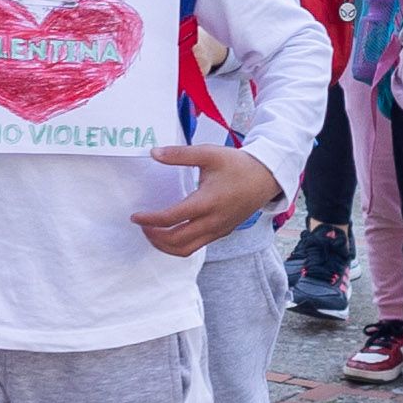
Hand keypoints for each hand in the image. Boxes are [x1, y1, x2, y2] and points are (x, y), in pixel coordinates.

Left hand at [131, 147, 282, 257]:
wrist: (267, 177)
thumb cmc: (238, 164)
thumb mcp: (209, 153)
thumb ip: (180, 154)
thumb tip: (153, 152)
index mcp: (207, 202)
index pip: (172, 218)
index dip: (150, 220)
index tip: (135, 216)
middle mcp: (213, 221)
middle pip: (176, 241)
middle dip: (154, 236)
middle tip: (141, 224)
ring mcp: (218, 230)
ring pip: (186, 250)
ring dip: (165, 245)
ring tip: (152, 232)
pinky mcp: (222, 232)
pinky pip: (196, 246)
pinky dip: (178, 245)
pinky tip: (170, 233)